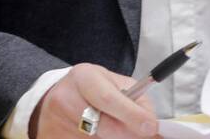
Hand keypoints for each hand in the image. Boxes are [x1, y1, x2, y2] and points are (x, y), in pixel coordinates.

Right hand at [31, 63, 158, 138]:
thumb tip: (153, 126)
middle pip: (104, 126)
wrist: (56, 96)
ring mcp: (57, 122)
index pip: (109, 99)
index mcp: (84, 77)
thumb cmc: (92, 89)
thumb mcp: (113, 83)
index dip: (132, 115)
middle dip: (128, 133)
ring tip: (114, 129)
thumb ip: (136, 99)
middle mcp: (66, 98)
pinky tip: (100, 135)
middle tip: (143, 133)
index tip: (151, 126)